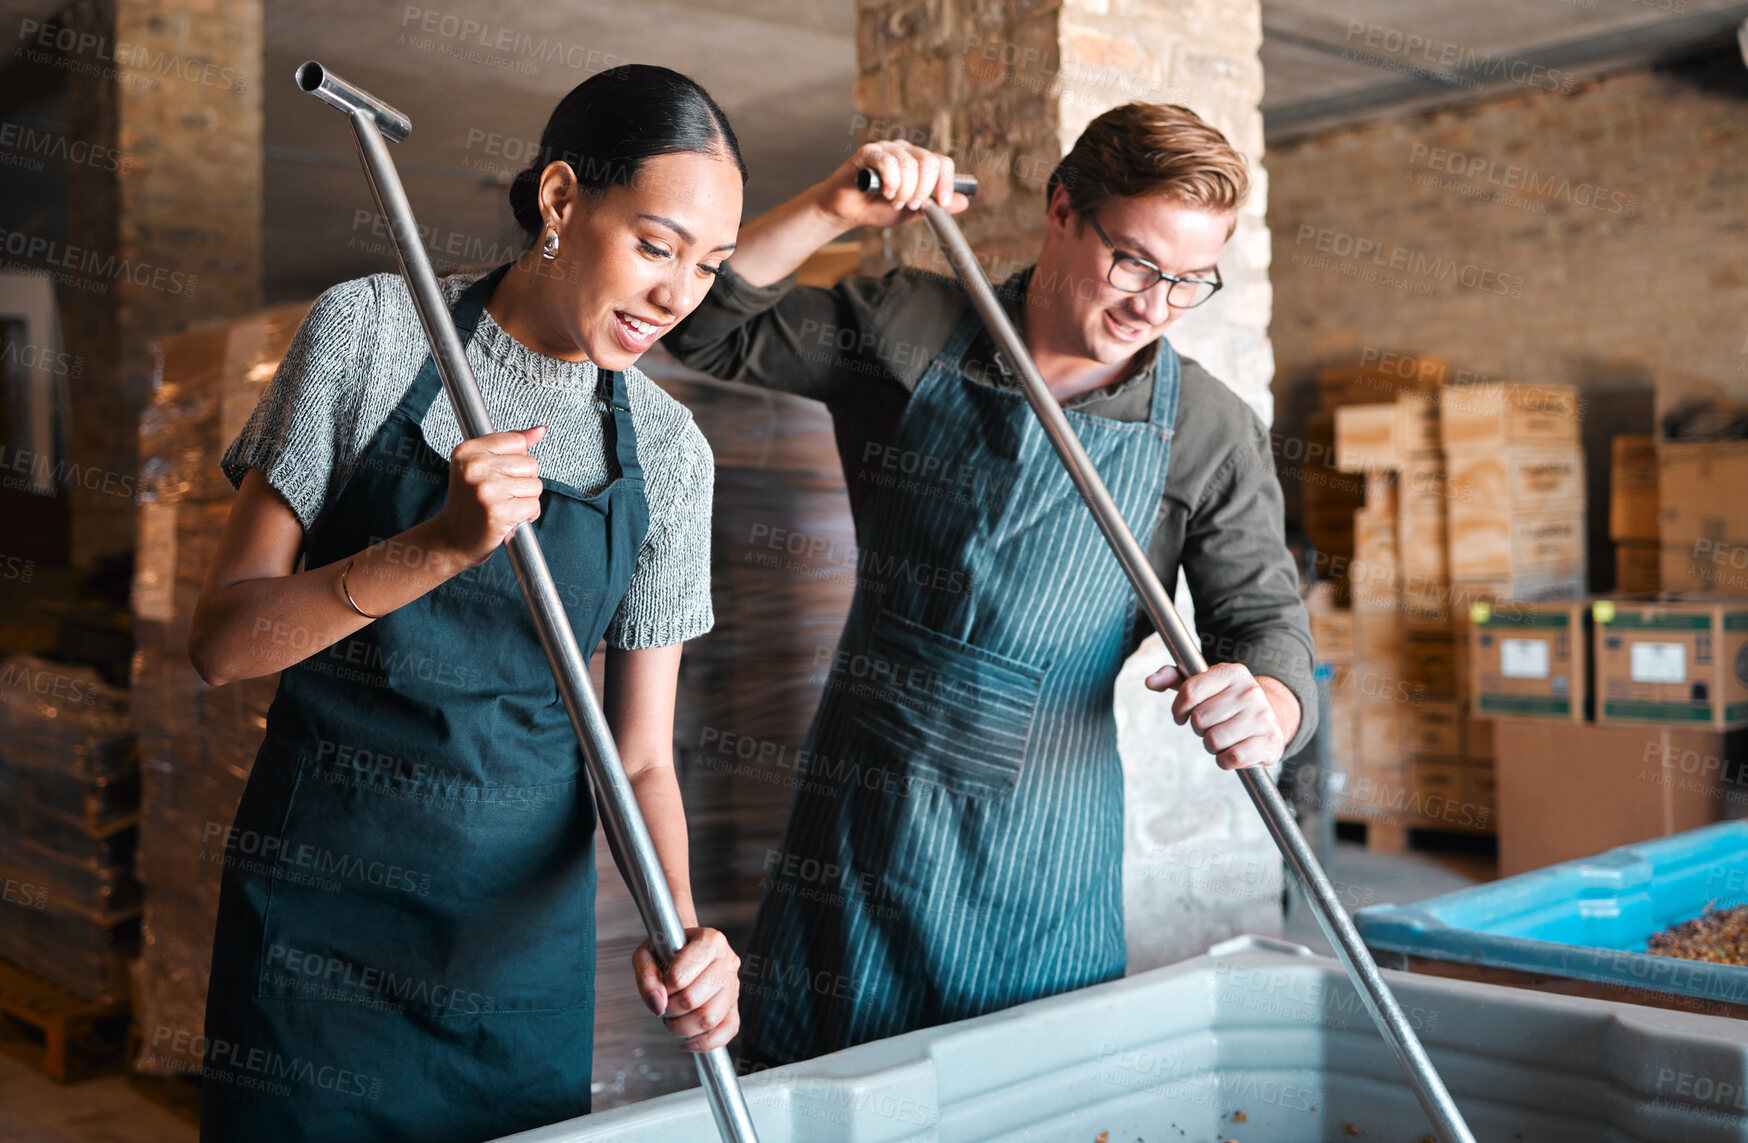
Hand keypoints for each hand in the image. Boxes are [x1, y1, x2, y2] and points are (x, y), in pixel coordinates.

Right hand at [432, 425, 546, 568]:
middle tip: (500, 494)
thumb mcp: (481, 466)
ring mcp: (486, 490)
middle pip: (530, 463)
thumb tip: (540, 430)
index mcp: (467, 451)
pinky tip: (509, 518)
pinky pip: (534, 506)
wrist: (453, 539)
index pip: (518, 441)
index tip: (498, 474)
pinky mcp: (498, 512)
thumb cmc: (469, 502)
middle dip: (523, 481)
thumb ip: (511, 444)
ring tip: (504, 506)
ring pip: (535, 485)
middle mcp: (475, 468)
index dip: (515, 461)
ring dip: (526, 499)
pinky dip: (527, 515)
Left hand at [632, 927, 740, 1052]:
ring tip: (674, 1018)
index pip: (680, 976)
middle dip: (670, 1008)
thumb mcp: (647, 954)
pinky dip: (706, 1042)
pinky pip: (728, 1031)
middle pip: (693, 1000)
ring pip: (709, 1019)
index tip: (662, 983)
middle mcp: (727, 961)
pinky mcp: (734, 1006)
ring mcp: (733, 985)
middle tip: (664, 1003)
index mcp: (710, 941)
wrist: (685, 946)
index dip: (664, 986)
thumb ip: (647, 976)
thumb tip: (658, 1004)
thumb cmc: (667, 948)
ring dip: (682, 1027)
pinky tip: (688, 1041)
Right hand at [817, 140, 971, 229]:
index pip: (943, 162)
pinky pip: (887, 162)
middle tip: (909, 204)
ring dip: (903, 190)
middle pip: (929, 162)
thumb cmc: (877, 208)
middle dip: (922, 189)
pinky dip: (890, 181)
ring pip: (909, 164)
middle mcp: (905, 151)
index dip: (946, 183)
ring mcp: (887, 149)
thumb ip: (935, 206)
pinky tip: (885, 192)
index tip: (941, 202)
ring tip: (893, 201)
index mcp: (919, 162)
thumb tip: (963, 202)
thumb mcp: (913, 212)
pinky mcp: (868, 152)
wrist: (848, 212)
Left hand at [1145, 661, 1283, 770]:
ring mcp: (1262, 716)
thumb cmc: (1227, 701)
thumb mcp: (1203, 684)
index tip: (1182, 716)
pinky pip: (1231, 758)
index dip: (1179, 709)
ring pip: (1213, 741)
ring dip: (1211, 746)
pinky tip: (1234, 750)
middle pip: (1199, 719)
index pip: (1189, 691)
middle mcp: (1249, 691)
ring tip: (1224, 737)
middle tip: (1212, 725)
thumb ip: (1173, 678)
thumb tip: (1150, 681)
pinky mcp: (1270, 741)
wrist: (1273, 716)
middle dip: (1199, 728)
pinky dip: (1225, 761)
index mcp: (1232, 672)